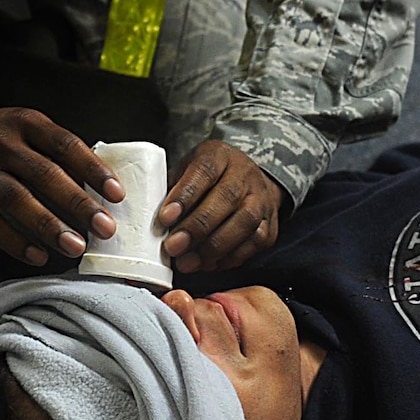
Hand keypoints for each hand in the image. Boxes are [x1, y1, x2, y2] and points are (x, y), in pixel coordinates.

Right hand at [0, 93, 121, 264]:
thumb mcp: (26, 128)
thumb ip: (57, 151)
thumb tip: (101, 185)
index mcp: (24, 123)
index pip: (65, 144)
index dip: (93, 169)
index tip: (117, 193)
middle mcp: (0, 144)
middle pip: (44, 174)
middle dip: (78, 203)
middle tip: (105, 227)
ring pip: (17, 199)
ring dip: (49, 225)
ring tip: (76, 246)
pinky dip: (15, 241)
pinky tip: (38, 255)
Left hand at [158, 140, 284, 273]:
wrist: (251, 181)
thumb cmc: (209, 178)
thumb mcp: (188, 169)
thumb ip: (173, 189)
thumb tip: (149, 218)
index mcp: (220, 156)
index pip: (204, 172)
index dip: (185, 196)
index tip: (165, 218)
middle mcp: (246, 175)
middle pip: (226, 199)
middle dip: (197, 227)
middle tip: (173, 247)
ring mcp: (262, 200)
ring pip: (244, 224)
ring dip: (213, 247)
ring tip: (188, 262)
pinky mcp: (270, 226)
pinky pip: (254, 243)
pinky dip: (230, 258)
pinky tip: (209, 264)